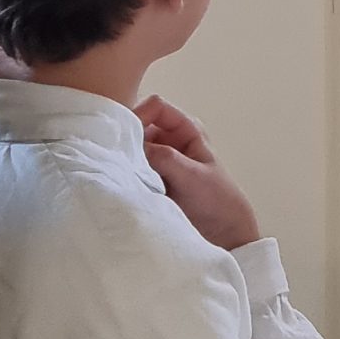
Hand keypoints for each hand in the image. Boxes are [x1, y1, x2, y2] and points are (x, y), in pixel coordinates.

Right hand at [135, 96, 260, 251]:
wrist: (222, 232)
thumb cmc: (216, 199)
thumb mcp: (192, 176)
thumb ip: (165, 158)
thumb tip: (134, 145)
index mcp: (186, 129)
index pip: (156, 106)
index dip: (140, 113)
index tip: (125, 134)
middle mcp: (170, 139)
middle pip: (139, 125)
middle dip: (128, 137)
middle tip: (117, 156)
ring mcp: (158, 159)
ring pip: (132, 147)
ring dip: (125, 157)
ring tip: (121, 171)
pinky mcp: (150, 178)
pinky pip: (131, 167)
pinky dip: (125, 171)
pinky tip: (123, 181)